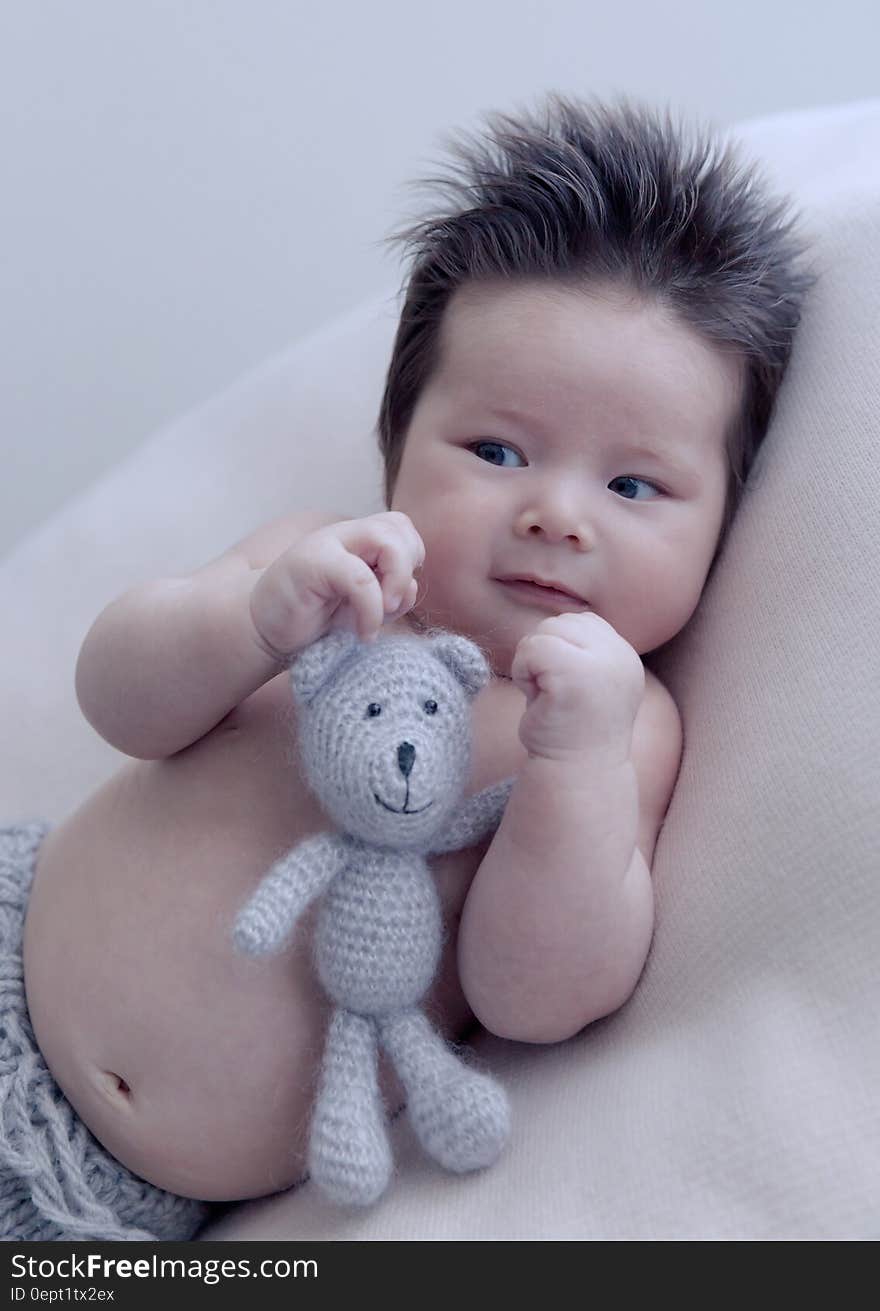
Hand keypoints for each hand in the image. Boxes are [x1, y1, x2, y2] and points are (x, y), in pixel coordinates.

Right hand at [249, 511, 424, 657]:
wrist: (262, 629)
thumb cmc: (313, 618)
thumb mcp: (362, 607)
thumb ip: (390, 594)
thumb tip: (411, 589)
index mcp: (358, 541)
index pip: (402, 528)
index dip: (411, 558)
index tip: (396, 595)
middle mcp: (344, 536)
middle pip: (398, 525)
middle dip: (407, 568)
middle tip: (392, 605)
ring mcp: (325, 545)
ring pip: (385, 540)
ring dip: (395, 581)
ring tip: (381, 613)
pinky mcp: (311, 565)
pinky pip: (360, 578)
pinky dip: (372, 610)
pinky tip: (363, 633)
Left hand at [511, 613, 644, 761]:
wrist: (576, 775)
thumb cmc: (571, 731)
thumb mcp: (585, 681)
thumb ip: (579, 650)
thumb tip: (553, 624)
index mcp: (625, 656)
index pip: (582, 622)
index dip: (559, 651)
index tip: (564, 689)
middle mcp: (620, 655)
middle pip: (560, 623)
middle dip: (543, 655)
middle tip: (552, 695)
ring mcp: (601, 663)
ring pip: (543, 632)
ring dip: (531, 664)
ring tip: (547, 698)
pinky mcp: (575, 673)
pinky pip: (531, 649)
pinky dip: (523, 672)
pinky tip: (537, 700)